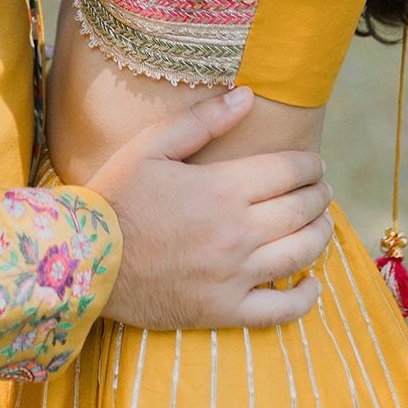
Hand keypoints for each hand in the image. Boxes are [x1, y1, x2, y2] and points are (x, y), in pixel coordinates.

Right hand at [90, 87, 332, 329]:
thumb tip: (248, 96)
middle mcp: (236, 233)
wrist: (85, 259)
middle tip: (322, 189)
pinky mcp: (225, 311)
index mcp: (221, 189)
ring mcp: (234, 276)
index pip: (289, 171)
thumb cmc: (116, 196)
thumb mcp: (151, 146)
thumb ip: (203, 120)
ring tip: (322, 223)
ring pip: (300, 254)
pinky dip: (305, 297)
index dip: (310, 165)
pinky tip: (312, 284)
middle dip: (320, 195)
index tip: (314, 163)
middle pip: (301, 210)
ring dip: (321, 235)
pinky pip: (281, 310)